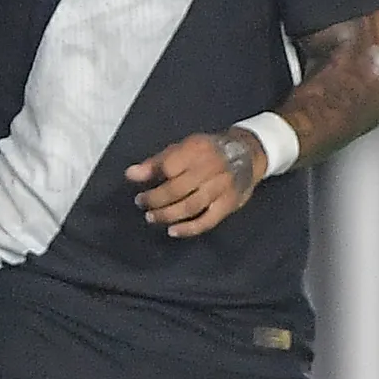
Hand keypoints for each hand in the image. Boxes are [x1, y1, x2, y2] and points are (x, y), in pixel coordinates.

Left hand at [128, 127, 262, 238]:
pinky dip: (189, 229)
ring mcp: (222, 187)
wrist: (248, 152)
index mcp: (196, 150)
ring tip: (152, 218)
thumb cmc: (207, 151)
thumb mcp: (183, 147)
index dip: (151, 177)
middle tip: (142, 204)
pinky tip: (174, 231)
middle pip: (177, 189)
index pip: (169, 166)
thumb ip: (157, 162)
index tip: (138, 186)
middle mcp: (210, 168)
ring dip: (168, 215)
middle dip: (155, 200)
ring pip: (191, 206)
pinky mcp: (229, 203)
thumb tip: (130, 174)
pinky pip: (208, 220)